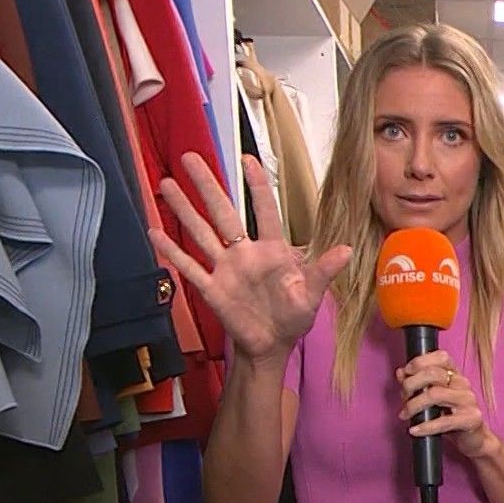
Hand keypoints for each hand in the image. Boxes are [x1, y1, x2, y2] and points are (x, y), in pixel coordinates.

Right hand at [151, 152, 350, 364]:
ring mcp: (225, 268)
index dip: (256, 185)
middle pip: (223, 213)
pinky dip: (172, 251)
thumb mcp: (311, 294)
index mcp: (272, 250)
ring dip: (183, 210)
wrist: (271, 345)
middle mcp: (245, 253)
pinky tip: (155, 232)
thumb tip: (347, 251)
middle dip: (207, 185)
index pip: (264, 211)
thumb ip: (323, 271)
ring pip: (201, 233)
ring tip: (166, 184)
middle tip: (190, 157)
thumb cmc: (293, 316)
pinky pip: (189, 267)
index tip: (247, 159)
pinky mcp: (212, 288)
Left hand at [396, 351, 499, 459]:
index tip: (406, 372)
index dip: (421, 361)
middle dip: (411, 384)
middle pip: (434, 374)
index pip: (441, 357)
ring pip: (435, 394)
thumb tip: (400, 372)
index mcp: (455, 375)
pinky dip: (425, 426)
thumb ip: (416, 384)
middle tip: (403, 398)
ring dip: (414, 405)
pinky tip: (414, 430)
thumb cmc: (450, 417)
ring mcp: (468, 401)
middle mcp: (463, 384)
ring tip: (405, 415)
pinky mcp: (471, 419)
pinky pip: (443, 421)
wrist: (473, 440)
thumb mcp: (431, 399)